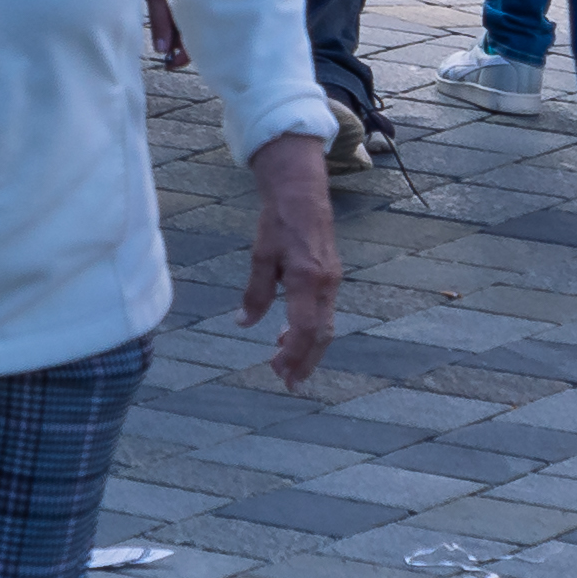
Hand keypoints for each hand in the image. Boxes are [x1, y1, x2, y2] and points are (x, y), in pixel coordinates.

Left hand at [237, 130, 341, 386]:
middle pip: (320, 335)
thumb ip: (255, 293)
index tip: (279, 371)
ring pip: (324, 327)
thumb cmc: (277, 223)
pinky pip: (323, 313)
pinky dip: (309, 330)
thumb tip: (244, 323)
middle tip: (287, 382)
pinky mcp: (330, 279)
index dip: (293, 354)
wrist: (302, 195)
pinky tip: (287, 334)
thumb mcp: (260, 256)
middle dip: (304, 361)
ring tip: (285, 366)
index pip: (305, 329)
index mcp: (308, 280)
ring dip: (306, 349)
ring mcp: (332, 283)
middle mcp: (326, 286)